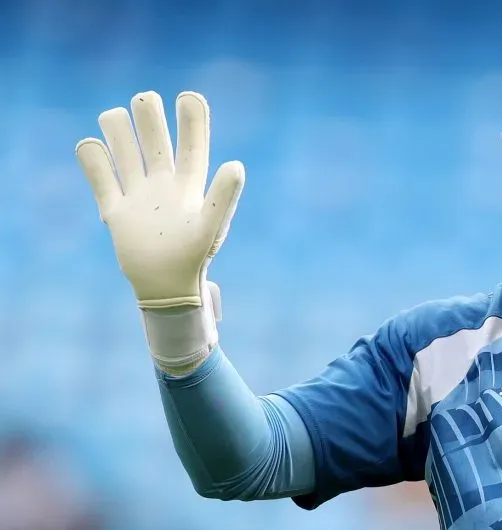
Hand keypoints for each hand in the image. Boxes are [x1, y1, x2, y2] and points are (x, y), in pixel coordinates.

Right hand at [75, 91, 243, 309]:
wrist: (166, 287)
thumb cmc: (194, 257)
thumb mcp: (211, 225)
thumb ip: (222, 196)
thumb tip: (236, 165)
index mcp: (190, 184)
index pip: (192, 144)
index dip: (191, 120)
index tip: (188, 96)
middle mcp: (164, 184)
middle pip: (155, 140)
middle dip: (149, 118)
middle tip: (144, 99)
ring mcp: (139, 195)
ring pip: (125, 153)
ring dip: (118, 132)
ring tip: (114, 116)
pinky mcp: (116, 211)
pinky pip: (101, 179)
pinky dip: (93, 162)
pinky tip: (90, 146)